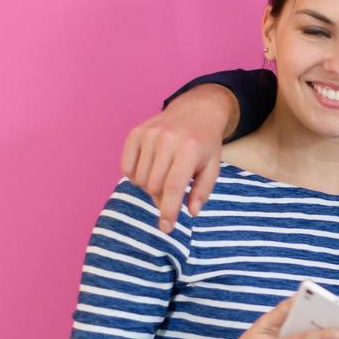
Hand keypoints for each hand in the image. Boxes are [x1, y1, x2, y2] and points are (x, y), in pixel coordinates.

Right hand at [121, 84, 236, 232]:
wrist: (196, 111)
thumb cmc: (205, 144)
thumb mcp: (213, 167)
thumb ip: (202, 191)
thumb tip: (191, 212)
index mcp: (189, 149)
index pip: (173, 187)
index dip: (168, 211)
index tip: (166, 228)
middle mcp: (167, 140)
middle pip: (154, 186)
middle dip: (162, 198)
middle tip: (172, 194)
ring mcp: (149, 134)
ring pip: (139, 179)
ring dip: (149, 186)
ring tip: (163, 176)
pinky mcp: (135, 133)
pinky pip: (126, 167)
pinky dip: (135, 176)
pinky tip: (149, 169)